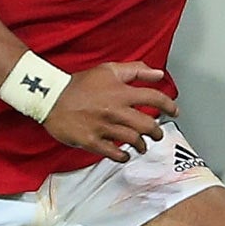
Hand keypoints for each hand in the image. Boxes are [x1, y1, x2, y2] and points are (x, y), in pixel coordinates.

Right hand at [42, 63, 176, 162]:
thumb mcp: (108, 70)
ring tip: (142, 146)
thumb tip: (158, 74)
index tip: (174, 112)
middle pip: (148, 125)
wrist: (50, 97)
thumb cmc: (79, 84)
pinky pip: (114, 153)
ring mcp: (104, 128)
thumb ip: (135, 71)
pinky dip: (123, 156)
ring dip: (142, 145)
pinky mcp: (91, 141)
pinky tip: (125, 154)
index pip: (155, 99)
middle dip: (157, 132)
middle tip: (157, 134)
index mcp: (122, 92)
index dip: (169, 106)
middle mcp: (116, 111)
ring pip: (134, 140)